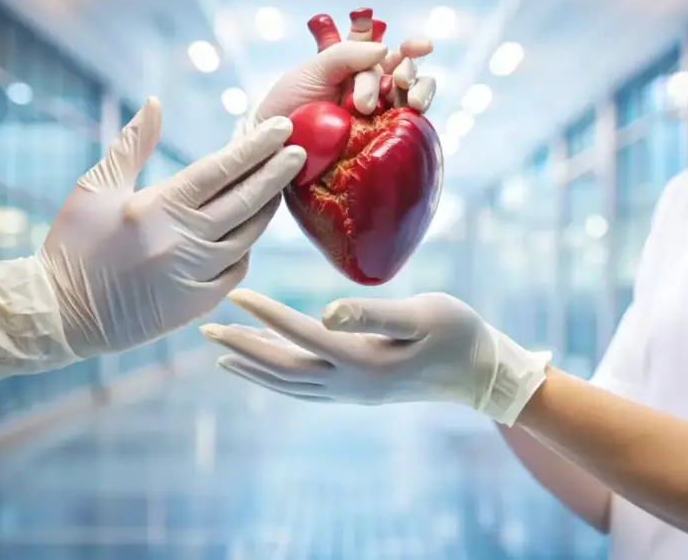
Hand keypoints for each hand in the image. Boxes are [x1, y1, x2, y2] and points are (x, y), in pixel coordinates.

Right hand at [0, 98, 305, 380]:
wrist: (59, 315)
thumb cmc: (73, 244)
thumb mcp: (95, 188)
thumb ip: (132, 145)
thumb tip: (155, 103)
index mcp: (159, 207)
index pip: (222, 169)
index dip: (255, 146)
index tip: (281, 128)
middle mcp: (184, 241)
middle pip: (247, 200)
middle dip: (277, 172)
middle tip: (300, 151)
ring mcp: (195, 275)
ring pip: (248, 236)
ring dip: (266, 209)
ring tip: (277, 187)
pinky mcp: (198, 304)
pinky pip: (237, 269)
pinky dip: (245, 248)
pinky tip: (247, 231)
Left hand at [201, 289, 551, 425]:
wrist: (482, 375)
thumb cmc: (458, 333)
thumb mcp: (423, 313)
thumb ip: (373, 314)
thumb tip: (324, 311)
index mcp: (362, 360)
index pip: (300, 334)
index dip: (265, 313)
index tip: (235, 293)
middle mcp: (349, 384)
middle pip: (281, 367)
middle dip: (242, 347)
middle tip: (205, 327)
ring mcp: (352, 393)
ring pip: (288, 383)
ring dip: (252, 367)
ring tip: (221, 351)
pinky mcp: (358, 391)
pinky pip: (304, 388)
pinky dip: (277, 378)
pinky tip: (265, 366)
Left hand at [248, 9, 436, 127]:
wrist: (275, 144)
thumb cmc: (288, 103)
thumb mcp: (312, 70)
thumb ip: (346, 54)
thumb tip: (384, 49)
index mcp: (357, 67)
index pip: (390, 52)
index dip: (411, 47)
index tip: (423, 46)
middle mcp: (372, 89)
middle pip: (404, 72)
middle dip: (408, 70)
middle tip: (398, 80)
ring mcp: (378, 116)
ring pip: (412, 96)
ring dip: (420, 91)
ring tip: (410, 100)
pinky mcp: (380, 140)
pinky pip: (407, 127)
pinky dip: (415, 117)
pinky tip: (411, 113)